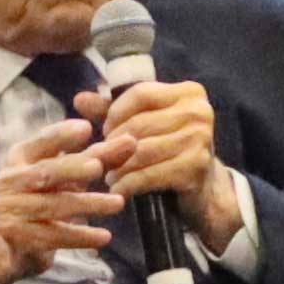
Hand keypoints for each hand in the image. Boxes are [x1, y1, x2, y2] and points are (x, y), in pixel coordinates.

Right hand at [0, 119, 124, 283]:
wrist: (17, 239)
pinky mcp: (19, 237)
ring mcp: (12, 210)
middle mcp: (11, 180)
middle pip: (44, 173)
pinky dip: (82, 237)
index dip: (62, 135)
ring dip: (88, 204)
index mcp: (22, 156)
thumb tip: (131, 141)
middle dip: (72, 168)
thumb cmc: (48, 194)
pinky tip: (105, 236)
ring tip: (118, 203)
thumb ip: (98, 156)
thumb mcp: (70, 173)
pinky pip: (55, 236)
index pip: (42, 142)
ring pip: (54, 206)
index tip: (86, 128)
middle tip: (98, 165)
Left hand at [90, 75, 243, 247]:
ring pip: (141, 151)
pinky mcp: (195, 167)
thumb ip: (112, 111)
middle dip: (113, 143)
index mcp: (189, 92)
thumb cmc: (170, 150)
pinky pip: (149, 174)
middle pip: (139, 124)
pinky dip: (128, 184)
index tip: (105, 131)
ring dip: (118, 167)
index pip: (140, 93)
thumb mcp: (144, 124)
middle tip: (101, 158)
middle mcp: (198, 111)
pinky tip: (119, 190)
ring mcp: (200, 139)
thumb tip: (79, 100)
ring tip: (108, 175)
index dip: (115, 112)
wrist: (203, 190)